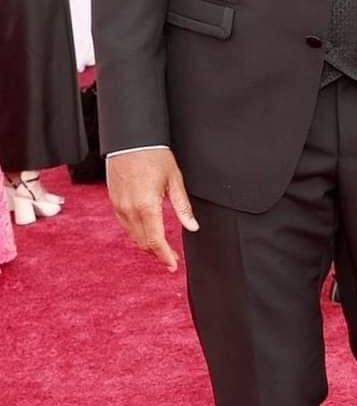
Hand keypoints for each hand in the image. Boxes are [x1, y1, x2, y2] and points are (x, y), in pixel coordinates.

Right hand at [106, 148, 198, 271]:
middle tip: (171, 259)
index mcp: (146, 206)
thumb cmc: (155, 156)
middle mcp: (129, 210)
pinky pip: (125, 225)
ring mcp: (119, 206)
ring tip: (161, 249)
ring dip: (146, 245)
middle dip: (157, 253)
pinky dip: (136, 233)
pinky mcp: (114, 201)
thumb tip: (192, 226)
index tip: (173, 265)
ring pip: (132, 235)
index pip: (155, 240)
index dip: (165, 256)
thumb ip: (182, 206)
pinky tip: (146, 233)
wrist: (130, 140)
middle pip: (143, 242)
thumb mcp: (174, 180)